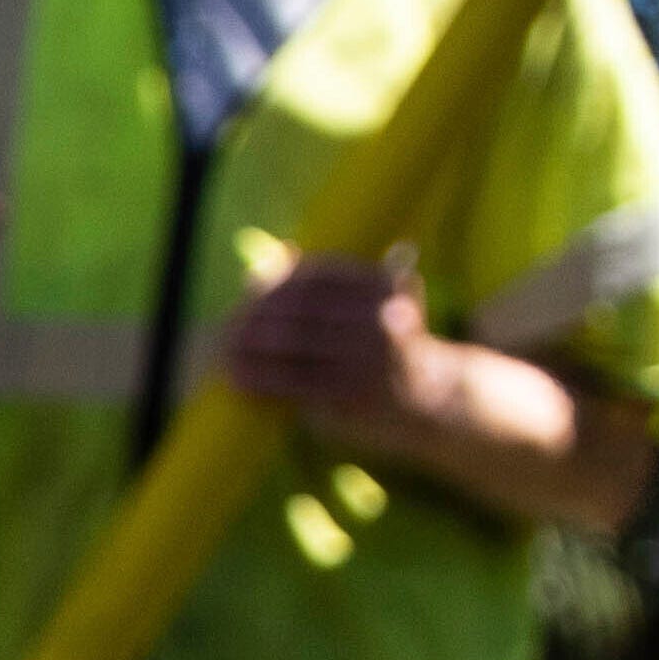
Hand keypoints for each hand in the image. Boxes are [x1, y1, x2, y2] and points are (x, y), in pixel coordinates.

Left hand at [203, 247, 453, 433]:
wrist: (434, 401)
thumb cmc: (390, 349)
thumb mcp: (371, 307)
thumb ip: (326, 285)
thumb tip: (271, 257)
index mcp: (385, 286)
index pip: (316, 275)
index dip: (276, 284)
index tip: (250, 294)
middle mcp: (380, 316)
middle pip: (299, 307)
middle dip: (257, 315)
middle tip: (227, 323)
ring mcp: (367, 356)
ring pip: (291, 343)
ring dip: (248, 346)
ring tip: (224, 350)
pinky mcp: (351, 394)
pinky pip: (293, 382)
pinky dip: (260, 379)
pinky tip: (237, 378)